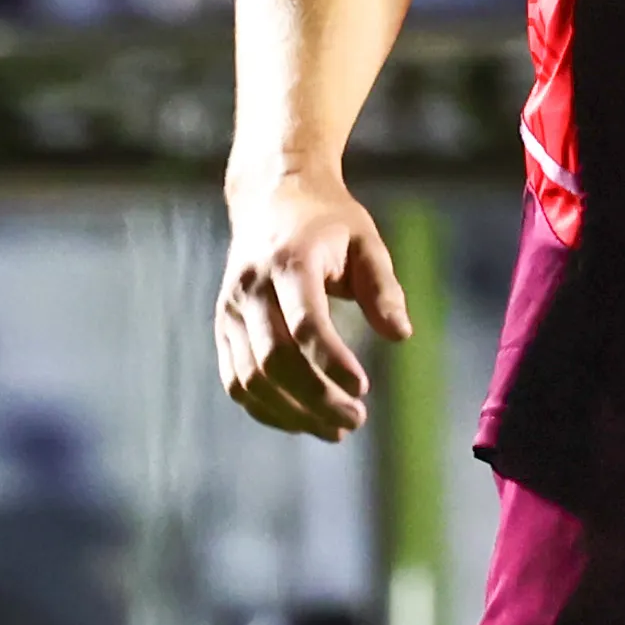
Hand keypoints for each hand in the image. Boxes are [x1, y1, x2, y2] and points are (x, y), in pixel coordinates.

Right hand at [216, 172, 410, 439]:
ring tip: (335, 429)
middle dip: (314, 398)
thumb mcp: (366, 241)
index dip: (331, 362)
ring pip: (249, 378)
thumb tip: (401, 336)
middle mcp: (250, 288)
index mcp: (289, 261)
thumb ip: (383, 289)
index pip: (305, 322)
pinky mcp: (222, 327)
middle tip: (356, 419)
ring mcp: (230, 310)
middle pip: (273, 359)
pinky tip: (302, 421)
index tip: (364, 390)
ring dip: (291, 413)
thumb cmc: (329, 221)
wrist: (272, 195)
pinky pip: (235, 380)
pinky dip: (266, 409)